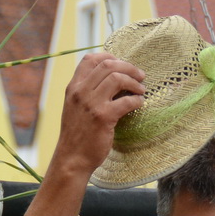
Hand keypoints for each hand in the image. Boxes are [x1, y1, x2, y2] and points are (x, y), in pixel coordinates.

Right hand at [50, 54, 145, 175]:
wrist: (72, 159)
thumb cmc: (78, 135)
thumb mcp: (76, 108)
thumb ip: (87, 92)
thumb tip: (112, 80)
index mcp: (73, 87)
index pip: (90, 59)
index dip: (110, 57)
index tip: (123, 64)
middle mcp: (80, 92)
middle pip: (107, 65)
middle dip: (128, 67)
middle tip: (140, 75)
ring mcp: (91, 104)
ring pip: (117, 78)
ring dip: (134, 83)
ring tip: (141, 90)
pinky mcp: (103, 117)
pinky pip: (126, 101)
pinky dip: (137, 100)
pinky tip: (140, 104)